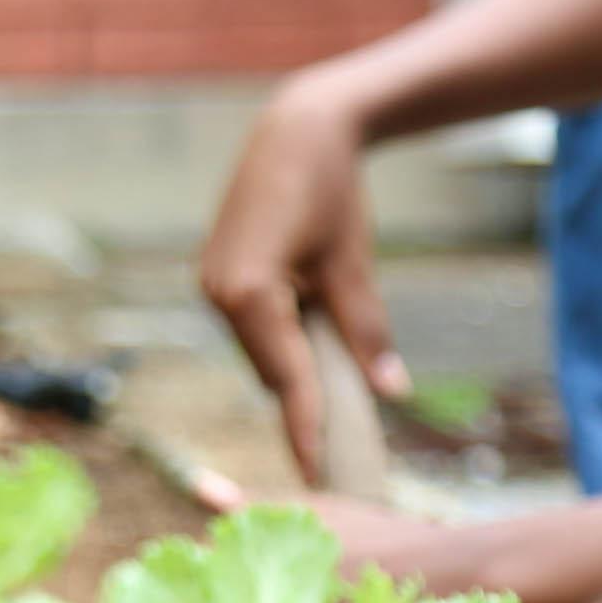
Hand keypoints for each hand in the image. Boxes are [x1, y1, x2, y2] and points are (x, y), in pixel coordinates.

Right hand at [201, 73, 411, 481]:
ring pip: (259, 348)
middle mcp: (217, 295)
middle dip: (303, 395)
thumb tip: (391, 391)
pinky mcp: (215, 276)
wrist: (297, 130)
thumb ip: (367, 330)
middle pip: (268, 367)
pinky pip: (249, 325)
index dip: (306, 426)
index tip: (317, 472)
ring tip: (330, 365)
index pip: (285, 377)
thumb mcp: (355, 264)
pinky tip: (306, 327)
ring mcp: (209, 285)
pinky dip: (279, 336)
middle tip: (343, 435)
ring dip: (292, 361)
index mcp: (249, 293)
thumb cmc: (332, 190)